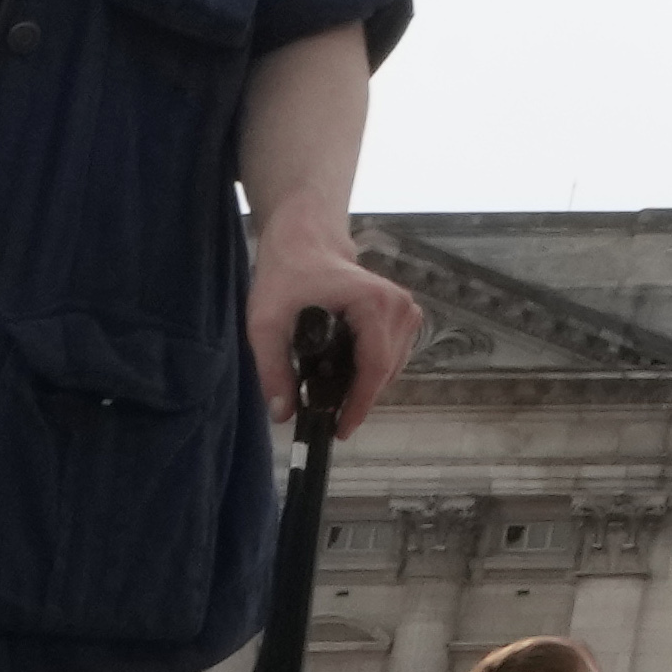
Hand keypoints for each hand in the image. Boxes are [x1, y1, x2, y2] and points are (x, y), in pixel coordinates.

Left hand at [248, 221, 424, 432]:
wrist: (305, 241)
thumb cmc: (286, 276)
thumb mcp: (266, 323)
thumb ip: (273, 369)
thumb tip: (283, 415)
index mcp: (374, 304)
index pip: (376, 366)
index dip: (360, 403)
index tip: (340, 430)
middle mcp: (400, 305)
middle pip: (387, 369)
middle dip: (359, 398)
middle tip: (327, 418)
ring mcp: (406, 307)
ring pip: (393, 364)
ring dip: (366, 386)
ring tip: (334, 399)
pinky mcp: (403, 311)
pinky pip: (393, 354)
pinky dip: (373, 371)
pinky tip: (345, 377)